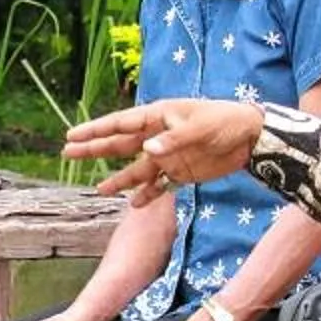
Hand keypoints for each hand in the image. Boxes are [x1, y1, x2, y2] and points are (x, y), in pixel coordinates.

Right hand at [63, 99, 266, 204]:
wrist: (252, 137)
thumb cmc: (225, 121)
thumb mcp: (200, 128)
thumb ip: (173, 139)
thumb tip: (147, 149)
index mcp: (158, 117)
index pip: (120, 124)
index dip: (95, 130)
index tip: (71, 135)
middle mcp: (157, 137)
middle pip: (119, 145)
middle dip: (94, 149)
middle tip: (68, 152)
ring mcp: (167, 157)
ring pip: (136, 170)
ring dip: (118, 180)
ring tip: (98, 190)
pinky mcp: (180, 173)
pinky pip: (158, 186)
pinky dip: (147, 195)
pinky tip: (133, 204)